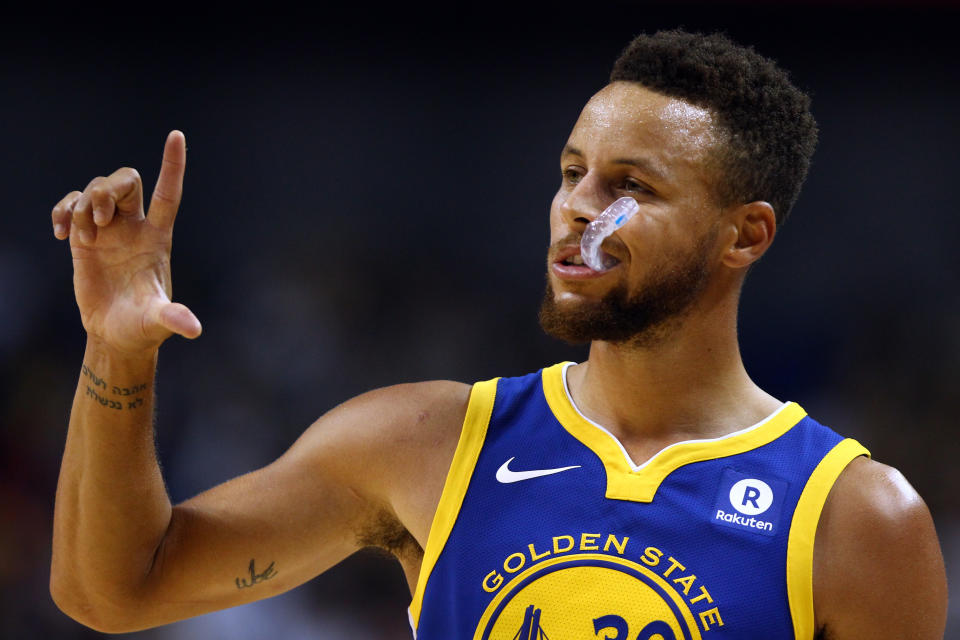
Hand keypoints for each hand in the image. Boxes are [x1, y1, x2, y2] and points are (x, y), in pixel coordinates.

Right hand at [51, 130, 200, 354]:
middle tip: (100, 218)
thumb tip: (194, 329)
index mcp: (157, 238)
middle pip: (127, 180)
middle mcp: (134, 227)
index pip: (168, 194)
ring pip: (96, 189)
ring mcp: (108, 230)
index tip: (176, 134)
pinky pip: (71, 204)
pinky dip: (62, 211)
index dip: (173, 165)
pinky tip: (60, 234)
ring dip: (84, 205)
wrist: (115, 333)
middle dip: (108, 187)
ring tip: (82, 237)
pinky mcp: (83, 237)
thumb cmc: (142, 326)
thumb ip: (173, 319)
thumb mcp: (157, 322)